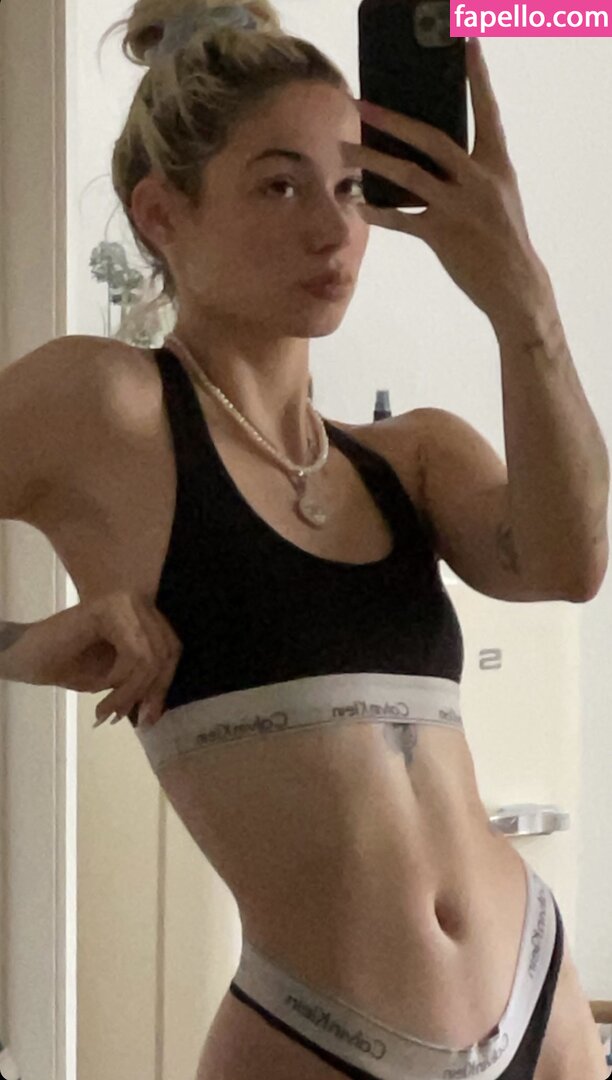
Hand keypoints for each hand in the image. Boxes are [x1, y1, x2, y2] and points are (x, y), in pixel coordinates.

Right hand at [5, 591, 182, 726]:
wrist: (26, 656)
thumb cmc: (68, 664)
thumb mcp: (115, 677)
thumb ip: (142, 683)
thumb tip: (159, 709)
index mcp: (145, 614)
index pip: (172, 649)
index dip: (163, 684)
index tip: (149, 717)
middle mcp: (138, 601)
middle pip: (165, 652)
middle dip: (147, 692)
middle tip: (123, 716)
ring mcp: (124, 601)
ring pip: (150, 656)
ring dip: (128, 691)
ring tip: (106, 709)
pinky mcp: (108, 609)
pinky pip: (134, 652)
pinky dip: (119, 678)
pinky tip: (100, 685)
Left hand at [343, 38, 550, 325]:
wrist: (515, 284)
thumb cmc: (502, 238)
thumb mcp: (497, 195)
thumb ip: (471, 171)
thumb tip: (430, 156)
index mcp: (497, 164)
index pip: (487, 111)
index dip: (477, 77)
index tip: (466, 45)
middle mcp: (478, 179)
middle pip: (430, 138)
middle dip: (392, 120)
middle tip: (362, 105)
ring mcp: (459, 207)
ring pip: (408, 175)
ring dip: (373, 161)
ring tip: (345, 152)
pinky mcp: (442, 235)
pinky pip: (401, 219)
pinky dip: (378, 212)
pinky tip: (358, 206)